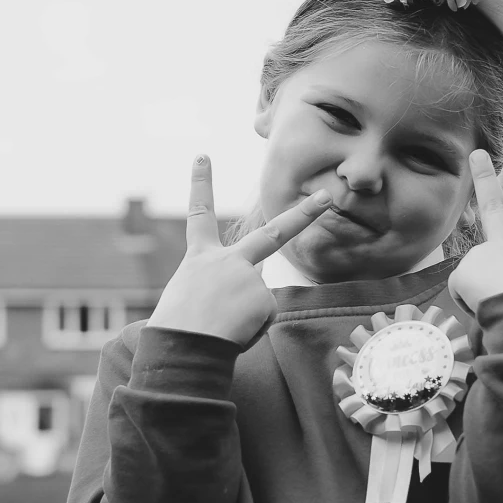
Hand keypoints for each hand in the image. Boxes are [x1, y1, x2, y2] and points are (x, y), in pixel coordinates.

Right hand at [147, 156, 332, 348]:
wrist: (183, 345)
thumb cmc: (176, 329)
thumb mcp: (188, 298)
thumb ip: (218, 288)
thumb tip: (246, 297)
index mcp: (200, 258)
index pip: (199, 214)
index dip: (200, 183)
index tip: (203, 157)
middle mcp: (228, 261)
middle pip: (273, 233)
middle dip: (303, 214)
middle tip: (326, 196)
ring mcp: (249, 278)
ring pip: (259, 302)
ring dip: (244, 320)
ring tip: (220, 329)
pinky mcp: (265, 299)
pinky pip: (263, 319)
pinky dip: (250, 332)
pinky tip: (233, 334)